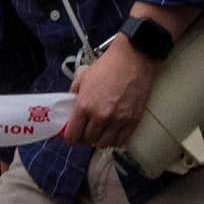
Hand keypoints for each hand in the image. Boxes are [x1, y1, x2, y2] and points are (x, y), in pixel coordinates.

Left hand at [62, 20, 182, 146]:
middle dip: (84, 137)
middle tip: (86, 131)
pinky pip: (120, 141)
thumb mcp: (83, 78)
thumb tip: (71, 110)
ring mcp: (118, 120)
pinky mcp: (133, 121)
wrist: (133, 59)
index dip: (70, 138)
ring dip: (99, 140)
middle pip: (88, 140)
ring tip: (100, 132)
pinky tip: (112, 133)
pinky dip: (114, 140)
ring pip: (104, 144)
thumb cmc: (107, 66)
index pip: (73, 135)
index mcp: (84, 106)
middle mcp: (100, 117)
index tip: (72, 136)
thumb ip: (74, 96)